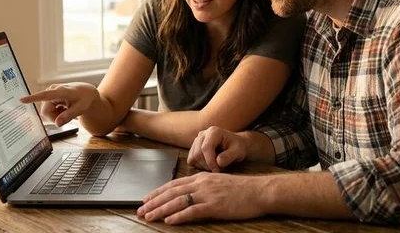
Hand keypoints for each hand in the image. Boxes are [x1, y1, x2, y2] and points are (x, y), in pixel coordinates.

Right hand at [19, 83, 97, 125]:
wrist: (86, 92)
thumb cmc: (84, 99)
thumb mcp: (80, 109)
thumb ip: (68, 116)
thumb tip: (57, 124)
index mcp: (60, 91)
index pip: (44, 95)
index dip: (33, 98)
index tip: (22, 100)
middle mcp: (52, 90)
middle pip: (46, 111)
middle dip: (54, 117)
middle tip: (66, 115)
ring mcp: (50, 93)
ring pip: (46, 111)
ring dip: (56, 114)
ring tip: (66, 110)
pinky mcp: (49, 96)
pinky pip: (48, 109)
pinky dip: (56, 112)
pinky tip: (63, 108)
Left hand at [137, 172, 265, 223]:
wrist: (258, 191)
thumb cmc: (241, 189)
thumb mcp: (218, 182)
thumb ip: (203, 186)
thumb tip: (189, 193)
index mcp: (201, 178)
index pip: (173, 184)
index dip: (157, 191)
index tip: (146, 198)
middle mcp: (201, 184)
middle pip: (171, 192)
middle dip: (154, 201)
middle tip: (140, 210)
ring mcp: (207, 194)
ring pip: (178, 201)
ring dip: (161, 209)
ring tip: (149, 216)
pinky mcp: (214, 206)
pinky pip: (192, 211)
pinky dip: (178, 216)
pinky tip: (169, 221)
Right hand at [188, 126, 246, 171]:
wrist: (235, 145)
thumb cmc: (237, 148)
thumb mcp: (238, 152)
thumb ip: (229, 156)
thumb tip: (218, 162)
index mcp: (214, 132)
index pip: (205, 148)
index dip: (210, 161)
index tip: (218, 170)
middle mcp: (203, 134)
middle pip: (198, 153)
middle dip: (208, 165)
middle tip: (219, 169)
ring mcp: (197, 140)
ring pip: (193, 157)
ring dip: (204, 166)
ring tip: (216, 166)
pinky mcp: (193, 148)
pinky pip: (191, 160)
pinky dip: (199, 165)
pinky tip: (210, 165)